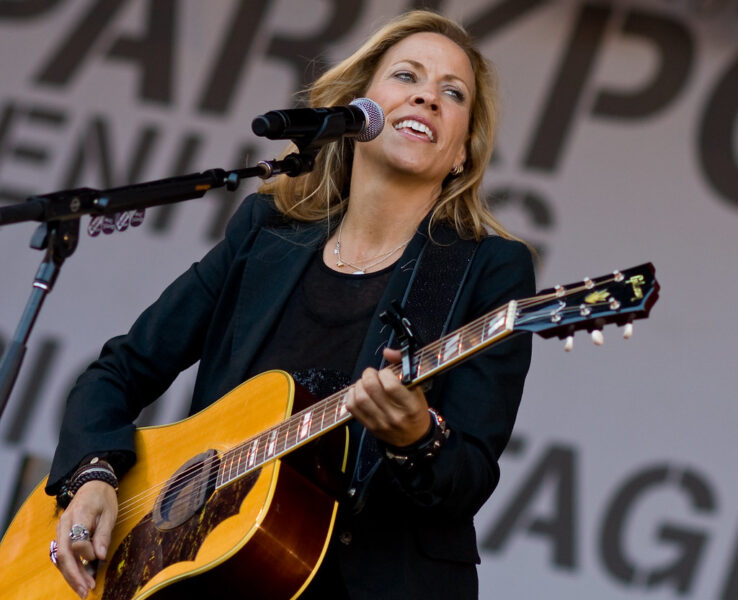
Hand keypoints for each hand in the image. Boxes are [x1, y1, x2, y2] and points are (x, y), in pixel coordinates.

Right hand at [54, 481, 117, 598]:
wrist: (92, 484)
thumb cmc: (103, 498)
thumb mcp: (109, 512)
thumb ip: (103, 534)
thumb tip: (99, 557)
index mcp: (78, 514)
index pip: (77, 540)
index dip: (87, 553)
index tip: (98, 558)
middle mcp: (64, 524)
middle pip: (63, 554)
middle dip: (74, 575)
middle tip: (85, 590)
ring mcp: (60, 530)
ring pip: (60, 558)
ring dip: (70, 575)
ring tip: (83, 590)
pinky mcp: (61, 536)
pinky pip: (62, 556)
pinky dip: (69, 569)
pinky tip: (78, 579)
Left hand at [346, 347, 430, 446]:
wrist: (414, 438)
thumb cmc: (415, 409)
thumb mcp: (417, 388)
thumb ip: (403, 366)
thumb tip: (387, 352)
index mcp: (411, 405)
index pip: (391, 386)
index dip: (385, 374)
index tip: (386, 373)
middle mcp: (395, 416)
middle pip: (371, 389)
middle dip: (369, 375)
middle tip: (373, 374)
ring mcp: (380, 423)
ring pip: (360, 397)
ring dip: (359, 384)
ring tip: (366, 383)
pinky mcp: (368, 427)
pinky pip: (352, 407)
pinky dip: (351, 395)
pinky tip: (359, 392)